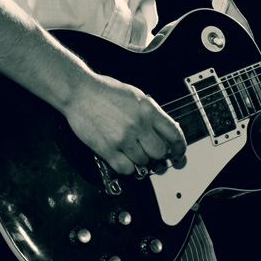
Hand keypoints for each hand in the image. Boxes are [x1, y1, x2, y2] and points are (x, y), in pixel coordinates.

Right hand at [63, 73, 185, 174]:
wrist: (80, 92)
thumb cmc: (106, 92)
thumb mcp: (136, 96)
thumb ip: (151, 114)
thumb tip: (163, 132)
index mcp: (148, 109)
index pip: (174, 133)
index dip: (180, 147)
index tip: (179, 153)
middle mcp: (138, 125)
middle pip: (160, 152)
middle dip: (157, 155)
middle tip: (151, 153)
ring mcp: (122, 138)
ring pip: (143, 162)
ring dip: (140, 160)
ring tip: (132, 151)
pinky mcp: (107, 149)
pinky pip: (125, 169)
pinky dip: (127, 167)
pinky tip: (123, 158)